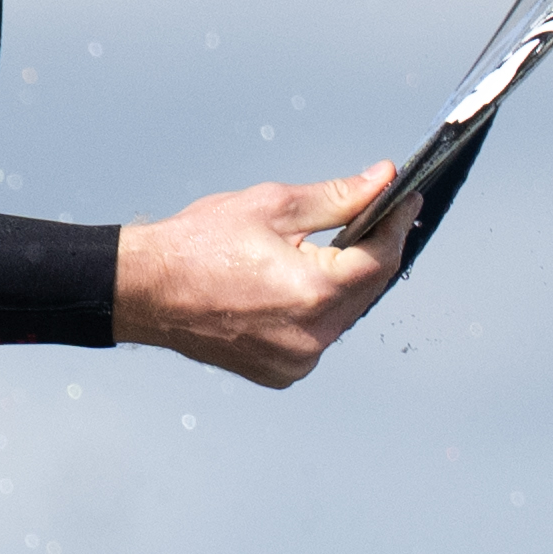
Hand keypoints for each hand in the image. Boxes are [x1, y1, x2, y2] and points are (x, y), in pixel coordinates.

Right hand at [112, 164, 412, 389]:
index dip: (398, 224)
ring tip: (330, 248)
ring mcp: (297, 360)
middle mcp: (311, 336)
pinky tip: (300, 283)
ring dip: (346, 280)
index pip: (381, 258)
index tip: (406, 200)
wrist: (146, 291)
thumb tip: (380, 182)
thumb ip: (336, 198)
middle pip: (367, 288)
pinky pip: (319, 335)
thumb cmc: (198, 246)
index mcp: (313, 292)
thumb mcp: (272, 206)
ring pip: (345, 314)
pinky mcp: (282, 372)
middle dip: (373, 250)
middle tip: (375, 215)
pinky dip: (319, 308)